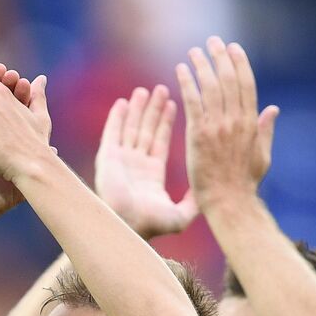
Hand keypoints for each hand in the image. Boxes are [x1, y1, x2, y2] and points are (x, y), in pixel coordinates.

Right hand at [95, 85, 197, 238]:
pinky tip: (123, 102)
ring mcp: (120, 161)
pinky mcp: (107, 159)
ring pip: (130, 129)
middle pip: (145, 131)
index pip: (160, 141)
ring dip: (137, 110)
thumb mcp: (181, 214)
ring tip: (145, 90)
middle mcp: (135, 165)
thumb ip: (195, 201)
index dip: (165, 122)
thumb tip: (207, 188)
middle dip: (153, 110)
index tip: (173, 103)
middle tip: (161, 89)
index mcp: (151, 175)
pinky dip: (116, 117)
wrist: (129, 226)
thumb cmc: (153, 223)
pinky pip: (112, 133)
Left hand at [175, 36, 278, 211]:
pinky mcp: (199, 135)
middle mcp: (236, 120)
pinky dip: (187, 83)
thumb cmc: (244, 183)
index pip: (247, 84)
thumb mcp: (262, 155)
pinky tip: (181, 69)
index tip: (232, 47)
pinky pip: (192, 102)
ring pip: (210, 87)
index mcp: (251, 123)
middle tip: (212, 41)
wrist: (229, 202)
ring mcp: (218, 127)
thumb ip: (265, 130)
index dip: (239, 63)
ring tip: (193, 51)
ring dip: (202, 65)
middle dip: (220, 57)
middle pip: (229, 79)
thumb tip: (273, 108)